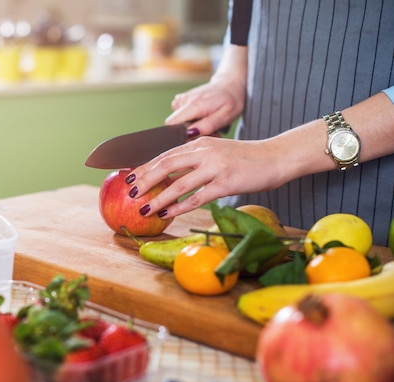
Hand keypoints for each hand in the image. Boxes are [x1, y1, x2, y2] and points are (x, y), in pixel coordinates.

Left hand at [126, 136, 287, 218]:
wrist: (276, 157)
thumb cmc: (244, 158)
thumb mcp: (216, 151)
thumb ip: (195, 159)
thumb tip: (169, 174)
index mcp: (199, 143)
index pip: (165, 154)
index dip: (145, 165)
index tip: (129, 176)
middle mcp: (204, 152)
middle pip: (166, 165)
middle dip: (145, 179)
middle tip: (130, 192)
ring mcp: (215, 167)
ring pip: (179, 184)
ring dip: (159, 198)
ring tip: (144, 208)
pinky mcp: (226, 183)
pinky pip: (198, 197)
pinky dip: (180, 207)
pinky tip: (168, 214)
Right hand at [165, 77, 245, 135]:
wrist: (230, 85)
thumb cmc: (231, 101)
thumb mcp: (225, 116)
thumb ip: (207, 126)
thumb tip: (189, 133)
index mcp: (194, 105)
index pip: (172, 125)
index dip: (181, 135)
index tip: (196, 137)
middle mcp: (184, 100)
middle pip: (174, 125)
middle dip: (187, 133)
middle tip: (207, 131)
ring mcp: (181, 99)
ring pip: (177, 122)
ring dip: (190, 127)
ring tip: (205, 123)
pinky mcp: (181, 100)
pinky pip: (179, 116)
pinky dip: (189, 120)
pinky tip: (200, 117)